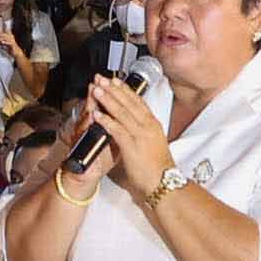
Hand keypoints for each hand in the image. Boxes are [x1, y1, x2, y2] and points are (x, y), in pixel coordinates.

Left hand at [80, 72, 169, 199]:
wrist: (163, 182)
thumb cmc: (157, 167)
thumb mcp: (152, 142)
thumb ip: (142, 131)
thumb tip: (132, 124)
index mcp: (152, 124)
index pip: (138, 101)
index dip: (125, 89)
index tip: (115, 80)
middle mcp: (147, 126)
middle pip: (129, 102)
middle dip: (114, 89)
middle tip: (102, 78)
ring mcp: (140, 135)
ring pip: (122, 112)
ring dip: (108, 99)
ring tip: (97, 90)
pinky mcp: (132, 146)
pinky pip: (117, 129)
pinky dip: (106, 120)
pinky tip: (97, 114)